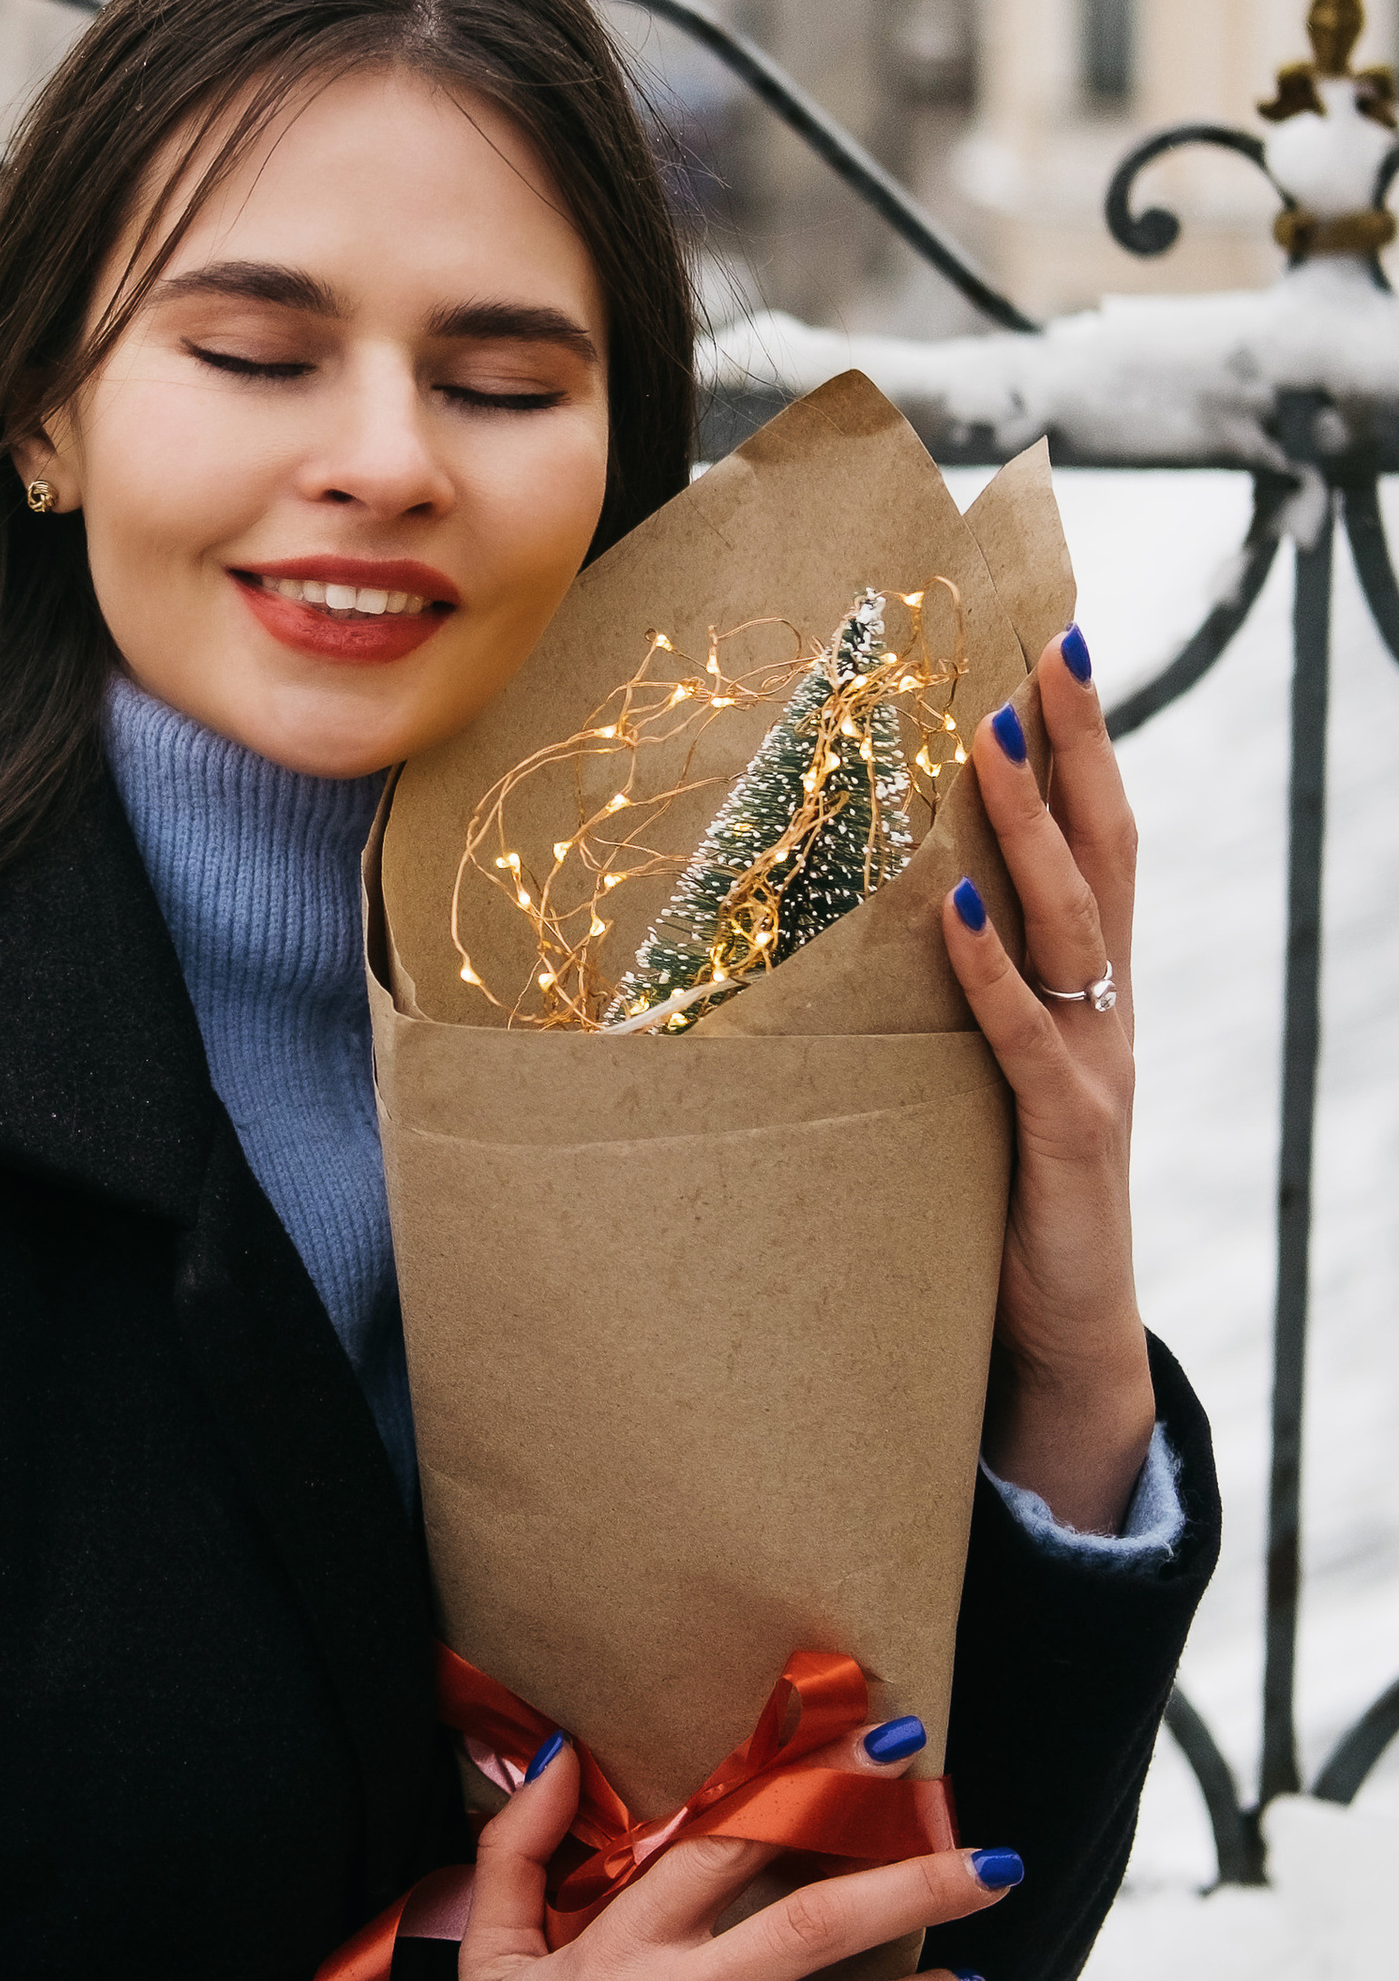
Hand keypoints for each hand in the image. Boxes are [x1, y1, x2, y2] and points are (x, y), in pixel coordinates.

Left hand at [942, 627, 1154, 1532]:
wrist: (1056, 1340)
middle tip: (1048, 646)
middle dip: (1077, 748)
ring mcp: (1095, 1068)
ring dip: (1028, 831)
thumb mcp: (974, 1069)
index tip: (1058, 640)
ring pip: (1072, 925)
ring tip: (992, 743)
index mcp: (1087, 988)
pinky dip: (990, 972)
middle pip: (1104, 853)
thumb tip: (874, 893)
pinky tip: (950, 911)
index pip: (1098, 839)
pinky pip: (1027, 1038)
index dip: (1086, 744)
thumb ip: (951, 990)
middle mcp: (1106, 1010)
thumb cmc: (1000, 1193)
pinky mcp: (1067, 1136)